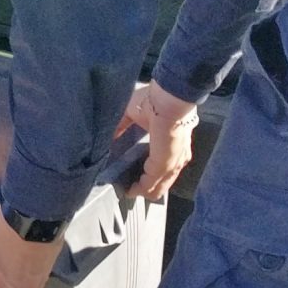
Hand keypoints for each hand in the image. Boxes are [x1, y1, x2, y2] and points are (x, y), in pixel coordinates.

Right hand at [114, 79, 197, 199]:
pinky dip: (141, 187)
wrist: (168, 96)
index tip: (133, 179)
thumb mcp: (133, 114)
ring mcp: (173, 162)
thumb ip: (121, 127)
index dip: (148, 176)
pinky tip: (131, 190)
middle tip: (128, 188)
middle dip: (144, 187)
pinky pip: (152, 182)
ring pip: (158, 186)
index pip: (162, 169)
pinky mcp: (166, 163)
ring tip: (129, 191)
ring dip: (142, 190)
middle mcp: (177, 158)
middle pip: (161, 182)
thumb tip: (109, 137)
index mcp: (172, 147)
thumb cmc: (154, 99)